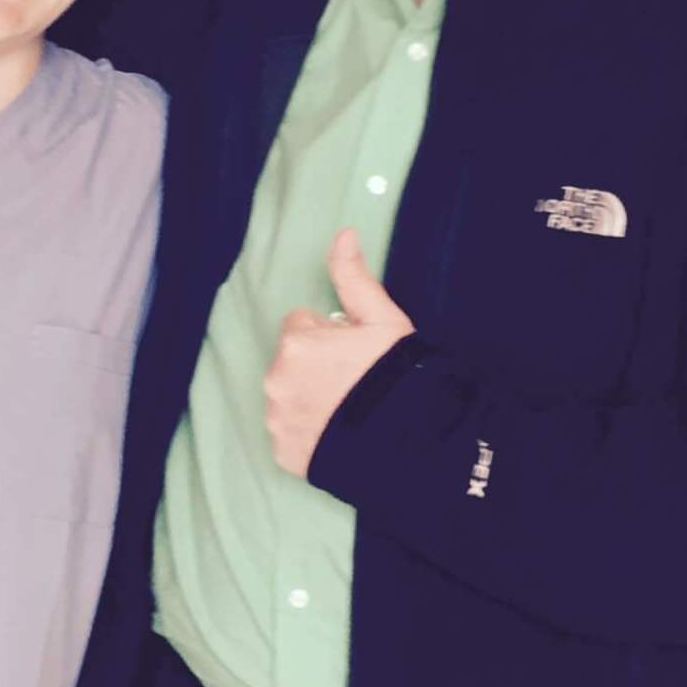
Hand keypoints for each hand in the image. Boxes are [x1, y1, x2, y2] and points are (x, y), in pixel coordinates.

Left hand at [264, 228, 412, 478]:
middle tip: (354, 382)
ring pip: (287, 396)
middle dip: (316, 366)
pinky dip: (307, 432)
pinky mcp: (283, 452)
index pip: (300, 325)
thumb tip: (343, 234)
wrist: (410, 443)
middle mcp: (276, 380)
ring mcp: (278, 420)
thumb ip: (353, 277)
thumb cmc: (398, 376)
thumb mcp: (382, 320)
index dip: (330, 336)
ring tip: (348, 410)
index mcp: (296, 343)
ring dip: (308, 398)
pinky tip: (337, 434)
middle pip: (291, 361)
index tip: (353, 353)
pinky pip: (289, 433)